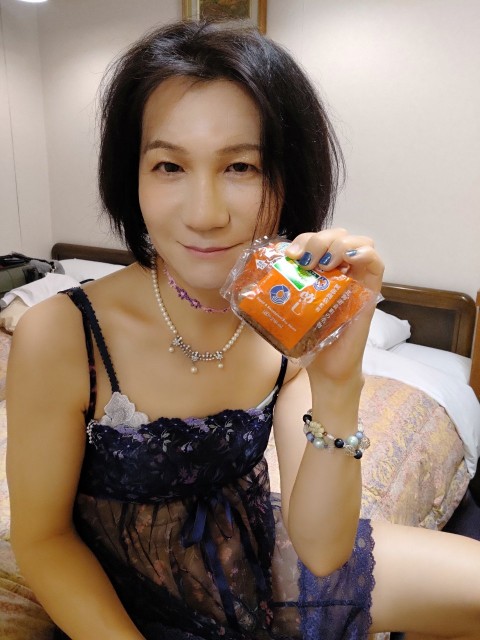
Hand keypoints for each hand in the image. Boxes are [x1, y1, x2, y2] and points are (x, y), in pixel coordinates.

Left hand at [285, 228, 383, 384]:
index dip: (306, 239)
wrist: (324, 367)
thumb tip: (248, 279)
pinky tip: (347, 260)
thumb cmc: (307, 338)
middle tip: (304, 260)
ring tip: (323, 264)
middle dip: (319, 240)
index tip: (290, 255)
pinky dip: (364, 253)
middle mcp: (342, 271)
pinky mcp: (370, 293)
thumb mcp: (288, 308)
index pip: (320, 238)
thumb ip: (278, 291)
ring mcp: (358, 280)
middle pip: (339, 235)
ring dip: (339, 245)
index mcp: (322, 271)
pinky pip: (376, 263)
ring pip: (360, 242)